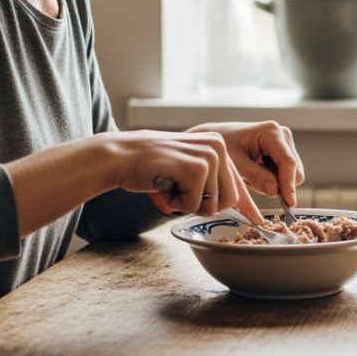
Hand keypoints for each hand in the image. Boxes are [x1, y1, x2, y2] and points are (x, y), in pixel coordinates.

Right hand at [104, 130, 246, 216]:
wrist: (121, 156)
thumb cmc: (152, 166)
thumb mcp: (189, 167)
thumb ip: (211, 179)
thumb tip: (236, 204)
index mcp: (219, 146)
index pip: (235, 188)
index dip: (224, 203)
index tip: (233, 210)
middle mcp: (219, 147)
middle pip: (228, 200)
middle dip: (201, 204)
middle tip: (179, 189)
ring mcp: (209, 156)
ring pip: (211, 206)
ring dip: (185, 203)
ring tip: (170, 183)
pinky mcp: (196, 168)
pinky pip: (193, 205)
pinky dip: (175, 203)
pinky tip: (163, 183)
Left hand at [188, 121, 305, 206]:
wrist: (217, 138)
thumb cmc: (223, 146)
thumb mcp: (235, 163)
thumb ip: (256, 176)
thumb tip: (275, 191)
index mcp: (271, 132)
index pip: (288, 162)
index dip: (289, 184)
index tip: (289, 203)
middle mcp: (283, 135)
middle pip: (295, 170)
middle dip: (279, 183)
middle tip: (253, 182)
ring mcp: (284, 143)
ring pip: (291, 174)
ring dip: (273, 181)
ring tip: (251, 175)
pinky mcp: (283, 151)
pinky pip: (285, 174)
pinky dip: (272, 179)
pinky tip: (256, 172)